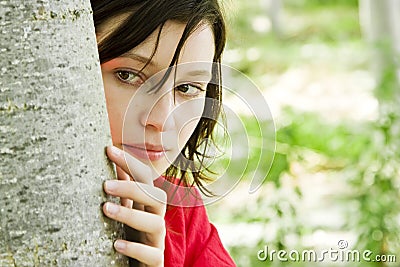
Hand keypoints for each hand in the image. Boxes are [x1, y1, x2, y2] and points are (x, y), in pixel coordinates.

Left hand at [103, 146, 166, 266]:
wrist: (142, 266)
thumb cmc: (132, 234)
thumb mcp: (128, 210)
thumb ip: (125, 190)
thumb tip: (112, 159)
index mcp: (147, 204)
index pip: (145, 177)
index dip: (130, 163)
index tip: (109, 149)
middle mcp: (155, 218)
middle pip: (156, 197)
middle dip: (133, 188)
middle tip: (105, 185)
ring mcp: (156, 240)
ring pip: (156, 223)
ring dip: (130, 214)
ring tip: (105, 209)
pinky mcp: (155, 261)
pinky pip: (152, 254)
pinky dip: (135, 248)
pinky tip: (116, 244)